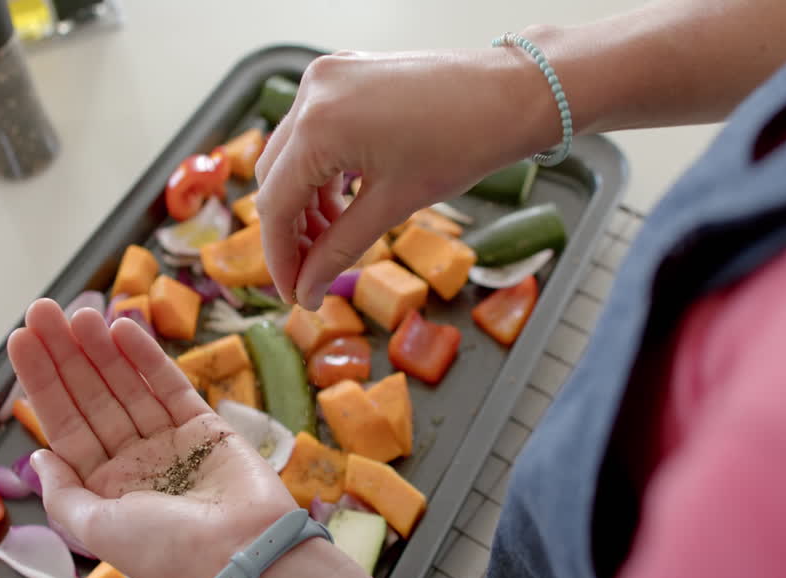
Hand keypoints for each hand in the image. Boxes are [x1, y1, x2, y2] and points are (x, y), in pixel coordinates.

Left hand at [6, 299, 296, 577]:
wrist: (243, 552)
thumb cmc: (166, 548)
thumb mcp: (96, 529)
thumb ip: (62, 494)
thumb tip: (38, 457)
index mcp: (104, 489)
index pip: (65, 424)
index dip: (41, 381)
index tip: (20, 338)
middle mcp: (134, 462)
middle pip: (92, 398)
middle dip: (66, 354)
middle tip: (43, 308)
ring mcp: (169, 441)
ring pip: (127, 386)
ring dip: (102, 348)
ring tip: (80, 312)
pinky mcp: (205, 426)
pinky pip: (169, 385)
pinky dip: (147, 357)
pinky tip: (123, 328)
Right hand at [255, 48, 561, 309]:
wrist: (511, 94)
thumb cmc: (463, 143)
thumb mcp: (393, 205)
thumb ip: (339, 250)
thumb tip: (307, 290)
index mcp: (318, 126)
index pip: (274, 204)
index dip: (280, 257)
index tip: (294, 294)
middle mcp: (312, 93)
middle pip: (276, 179)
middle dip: (291, 232)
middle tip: (311, 275)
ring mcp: (326, 79)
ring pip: (292, 156)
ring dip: (305, 203)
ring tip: (332, 241)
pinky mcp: (343, 75)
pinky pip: (313, 131)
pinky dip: (322, 171)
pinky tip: (344, 203)